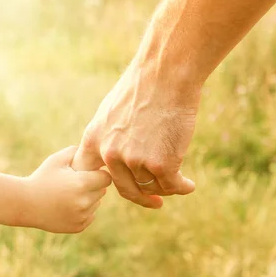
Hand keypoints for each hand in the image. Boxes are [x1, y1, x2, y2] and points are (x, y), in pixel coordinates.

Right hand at [23, 146, 111, 233]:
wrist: (25, 203)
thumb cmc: (41, 178)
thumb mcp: (56, 160)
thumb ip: (76, 151)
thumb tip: (92, 150)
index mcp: (82, 183)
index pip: (106, 178)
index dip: (99, 174)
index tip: (90, 172)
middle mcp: (84, 201)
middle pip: (102, 191)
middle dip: (93, 186)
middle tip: (76, 183)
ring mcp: (81, 216)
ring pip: (96, 204)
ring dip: (88, 199)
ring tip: (69, 195)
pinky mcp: (78, 226)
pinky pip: (90, 216)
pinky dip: (83, 211)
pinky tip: (68, 206)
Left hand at [72, 63, 201, 208]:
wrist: (166, 73)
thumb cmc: (144, 85)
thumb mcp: (113, 109)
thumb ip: (110, 135)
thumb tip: (115, 156)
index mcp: (94, 138)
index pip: (87, 172)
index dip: (97, 185)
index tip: (110, 189)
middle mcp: (110, 154)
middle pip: (126, 188)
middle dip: (142, 197)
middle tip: (154, 202)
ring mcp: (135, 161)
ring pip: (151, 186)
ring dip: (166, 187)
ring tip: (177, 182)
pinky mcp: (161, 164)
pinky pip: (172, 185)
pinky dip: (182, 187)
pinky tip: (188, 185)